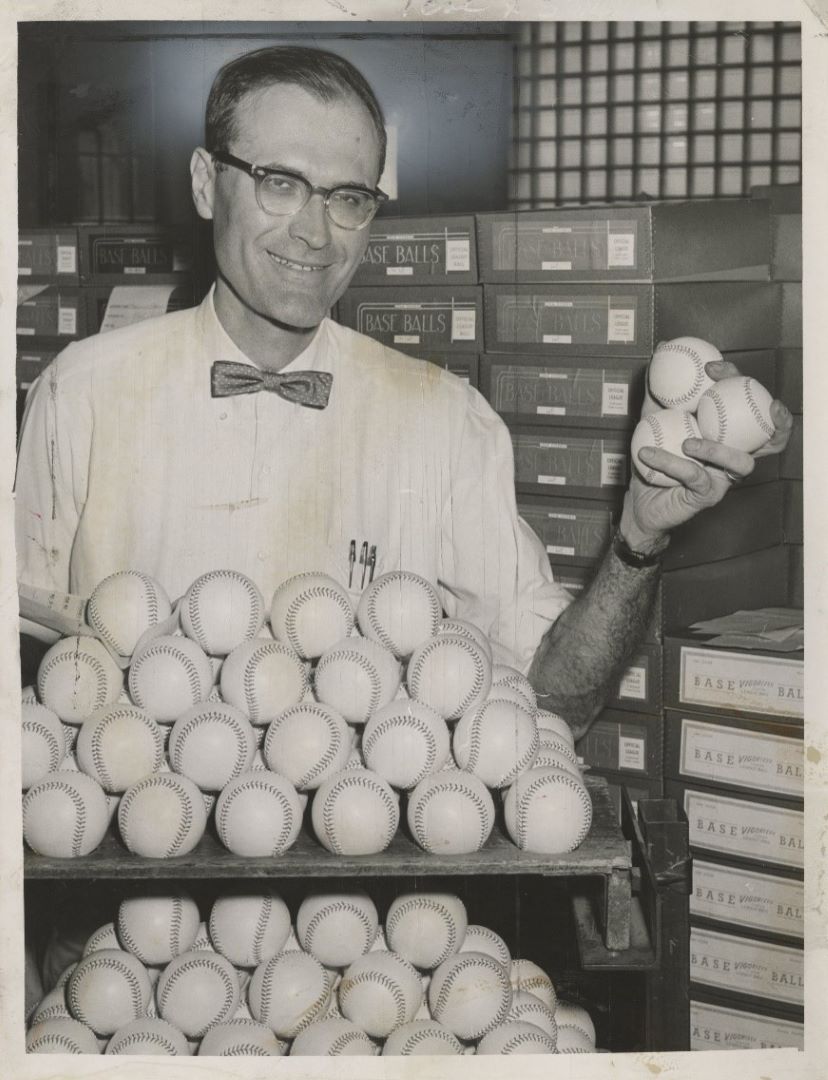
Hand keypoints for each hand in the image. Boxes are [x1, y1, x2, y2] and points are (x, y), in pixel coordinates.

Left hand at [621, 359, 793, 551]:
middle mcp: (736, 453)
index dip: (739, 379)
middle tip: (726, 396)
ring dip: (716, 449)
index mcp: (728, 431)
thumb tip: (661, 351)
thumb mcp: (652, 419)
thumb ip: (658, 392)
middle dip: (761, 410)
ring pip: (740, 462)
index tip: (712, 365)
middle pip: (766, 431)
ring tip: (688, 442)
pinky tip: (647, 453)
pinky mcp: (708, 496)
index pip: (748, 401)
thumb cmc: (652, 459)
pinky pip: (694, 476)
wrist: (639, 502)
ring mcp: (726, 477)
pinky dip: (670, 462)